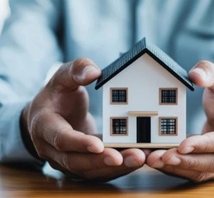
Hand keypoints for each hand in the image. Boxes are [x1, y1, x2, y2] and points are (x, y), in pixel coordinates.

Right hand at [21, 58, 145, 180]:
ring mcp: (65, 161)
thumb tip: (94, 71)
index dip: (79, 143)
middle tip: (133, 155)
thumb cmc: (56, 96)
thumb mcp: (62, 78)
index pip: (61, 138)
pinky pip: (97, 171)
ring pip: (90, 171)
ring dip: (116, 167)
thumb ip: (75, 71)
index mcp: (44, 126)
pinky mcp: (80, 165)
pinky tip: (136, 160)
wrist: (49, 116)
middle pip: (77, 162)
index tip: (99, 145)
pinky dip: (117, 168)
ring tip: (140, 158)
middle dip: (104, 161)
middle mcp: (52, 149)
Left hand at [147, 61, 213, 181]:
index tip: (182, 145)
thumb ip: (211, 74)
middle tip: (160, 157)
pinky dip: (178, 169)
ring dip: (177, 168)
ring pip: (203, 172)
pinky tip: (161, 162)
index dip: (203, 144)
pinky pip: (197, 173)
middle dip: (185, 161)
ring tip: (154, 160)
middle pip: (212, 163)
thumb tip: (195, 75)